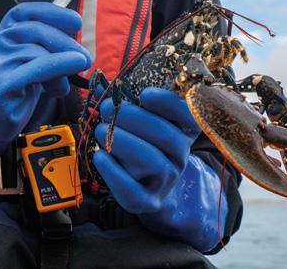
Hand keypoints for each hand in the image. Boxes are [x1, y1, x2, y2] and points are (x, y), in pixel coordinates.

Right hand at [0, 1, 91, 141]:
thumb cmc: (14, 94)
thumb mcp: (30, 65)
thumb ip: (46, 52)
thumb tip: (76, 45)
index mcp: (1, 36)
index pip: (23, 12)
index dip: (50, 12)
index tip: (75, 21)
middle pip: (35, 30)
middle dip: (65, 41)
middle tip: (86, 57)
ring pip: (38, 51)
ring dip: (63, 63)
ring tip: (70, 79)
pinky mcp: (2, 83)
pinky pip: (38, 68)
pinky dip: (60, 64)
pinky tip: (75, 65)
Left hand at [93, 87, 226, 251]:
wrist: (151, 185)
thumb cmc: (144, 142)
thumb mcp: (141, 120)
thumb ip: (125, 101)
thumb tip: (98, 87)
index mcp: (183, 130)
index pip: (188, 114)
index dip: (168, 103)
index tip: (144, 94)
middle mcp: (180, 155)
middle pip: (166, 136)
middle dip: (133, 118)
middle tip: (107, 108)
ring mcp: (166, 180)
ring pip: (152, 161)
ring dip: (122, 142)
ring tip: (99, 130)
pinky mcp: (147, 200)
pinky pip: (132, 189)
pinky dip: (113, 171)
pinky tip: (100, 156)